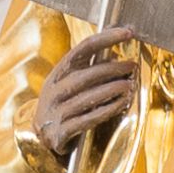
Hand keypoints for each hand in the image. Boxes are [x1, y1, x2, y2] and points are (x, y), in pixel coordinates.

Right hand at [36, 32, 140, 160]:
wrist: (42, 139)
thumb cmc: (62, 106)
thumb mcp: (68, 84)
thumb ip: (89, 69)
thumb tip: (116, 55)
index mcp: (58, 72)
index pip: (84, 48)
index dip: (106, 38)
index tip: (127, 33)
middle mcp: (55, 90)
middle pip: (87, 74)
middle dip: (112, 69)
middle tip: (131, 66)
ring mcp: (57, 112)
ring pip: (88, 97)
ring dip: (112, 90)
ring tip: (130, 85)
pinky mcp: (61, 132)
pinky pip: (87, 119)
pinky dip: (106, 111)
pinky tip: (120, 104)